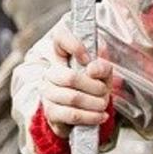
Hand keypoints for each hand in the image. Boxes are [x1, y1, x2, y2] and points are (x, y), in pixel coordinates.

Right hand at [37, 19, 112, 135]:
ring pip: (73, 97)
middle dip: (95, 87)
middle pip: (70, 77)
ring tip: (103, 105)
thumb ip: (103, 68)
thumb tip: (92, 69)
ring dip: (95, 103)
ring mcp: (48, 93)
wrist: (82, 115)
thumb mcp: (103, 76)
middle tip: (104, 92)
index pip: (61, 37)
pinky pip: (72, 115)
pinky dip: (91, 116)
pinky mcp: (51, 112)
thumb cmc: (92, 90)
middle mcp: (50, 73)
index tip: (87, 59)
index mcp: (62, 56)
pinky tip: (100, 116)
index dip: (74, 45)